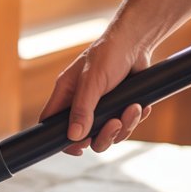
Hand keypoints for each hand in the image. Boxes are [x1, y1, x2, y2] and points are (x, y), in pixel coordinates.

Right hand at [38, 29, 153, 154]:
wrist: (136, 43)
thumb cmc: (109, 54)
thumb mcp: (93, 81)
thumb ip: (82, 108)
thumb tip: (74, 135)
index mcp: (66, 93)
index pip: (51, 122)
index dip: (59, 139)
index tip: (78, 148)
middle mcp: (80, 103)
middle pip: (83, 136)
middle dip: (103, 135)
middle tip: (114, 124)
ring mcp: (100, 106)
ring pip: (107, 133)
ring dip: (123, 126)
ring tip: (133, 108)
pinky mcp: (118, 106)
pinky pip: (124, 125)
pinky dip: (134, 118)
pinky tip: (139, 105)